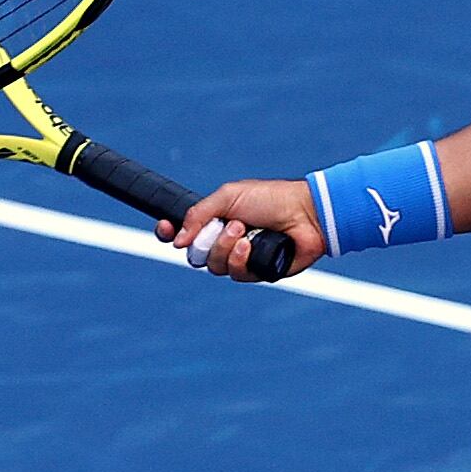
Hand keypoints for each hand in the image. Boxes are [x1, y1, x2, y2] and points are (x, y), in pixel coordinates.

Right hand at [162, 178, 320, 280]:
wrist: (305, 213)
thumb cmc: (270, 199)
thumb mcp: (228, 196)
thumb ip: (199, 214)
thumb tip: (176, 241)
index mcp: (216, 221)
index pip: (185, 233)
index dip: (171, 234)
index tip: (166, 229)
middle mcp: (226, 242)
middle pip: (197, 256)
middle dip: (209, 242)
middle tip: (230, 226)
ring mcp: (242, 258)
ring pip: (215, 267)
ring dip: (227, 249)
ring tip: (246, 232)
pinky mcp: (258, 272)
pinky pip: (236, 275)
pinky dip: (241, 260)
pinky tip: (252, 246)